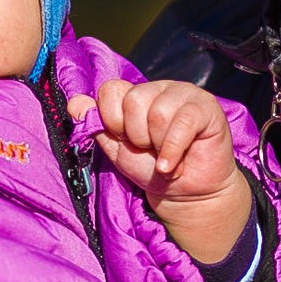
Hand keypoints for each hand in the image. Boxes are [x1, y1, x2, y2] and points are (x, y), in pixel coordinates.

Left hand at [71, 78, 251, 263]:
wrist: (186, 194)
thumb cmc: (152, 169)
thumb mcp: (116, 150)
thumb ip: (97, 126)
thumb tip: (74, 103)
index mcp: (135, 94)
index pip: (110, 90)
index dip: (113, 121)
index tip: (125, 140)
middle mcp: (158, 88)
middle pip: (133, 101)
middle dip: (137, 137)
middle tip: (150, 150)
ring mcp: (184, 94)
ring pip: (158, 113)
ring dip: (158, 147)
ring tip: (166, 158)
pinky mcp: (206, 107)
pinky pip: (183, 121)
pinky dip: (173, 150)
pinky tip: (172, 166)